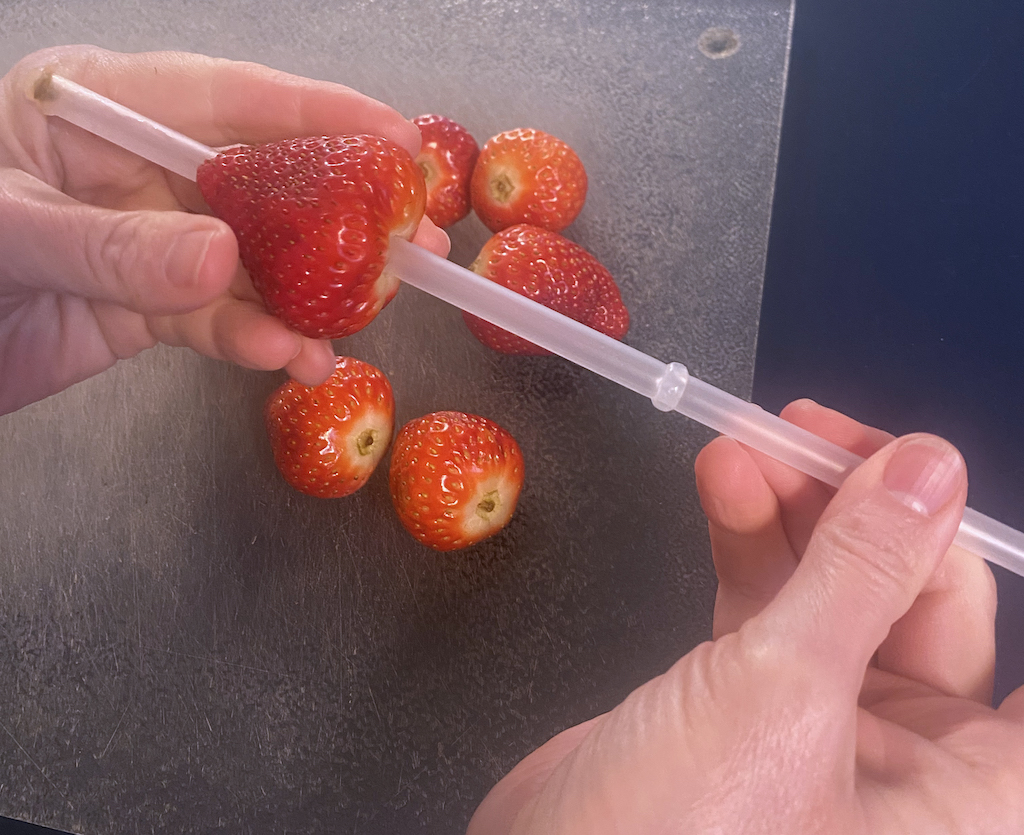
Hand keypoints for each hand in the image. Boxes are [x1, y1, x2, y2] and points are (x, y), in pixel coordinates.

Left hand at [0, 45, 448, 414]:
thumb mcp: (6, 231)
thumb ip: (112, 245)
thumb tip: (224, 259)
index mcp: (99, 108)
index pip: (227, 100)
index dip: (320, 117)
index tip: (396, 138)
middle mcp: (138, 169)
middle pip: (263, 184)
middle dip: (340, 216)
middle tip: (414, 244)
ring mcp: (150, 242)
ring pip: (254, 264)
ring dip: (309, 297)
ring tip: (358, 322)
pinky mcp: (150, 307)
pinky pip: (220, 323)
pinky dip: (258, 344)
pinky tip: (294, 361)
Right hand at [469, 400, 1023, 833]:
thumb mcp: (781, 696)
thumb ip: (861, 575)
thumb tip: (927, 472)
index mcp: (964, 800)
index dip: (980, 560)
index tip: (933, 479)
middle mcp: (910, 769)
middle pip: (922, 600)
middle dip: (864, 511)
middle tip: (811, 437)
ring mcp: (824, 732)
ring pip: (838, 593)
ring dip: (794, 513)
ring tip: (749, 446)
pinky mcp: (747, 703)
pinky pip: (771, 605)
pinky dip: (747, 542)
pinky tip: (723, 485)